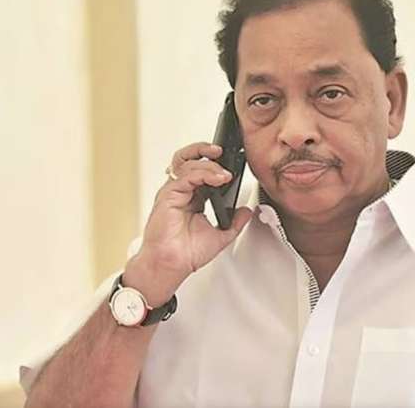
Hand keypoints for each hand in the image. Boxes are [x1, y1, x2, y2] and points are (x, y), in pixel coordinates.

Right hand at [123, 142, 252, 305]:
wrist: (171, 265)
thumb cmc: (186, 254)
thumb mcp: (220, 235)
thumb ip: (235, 222)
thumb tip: (247, 211)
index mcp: (192, 198)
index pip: (201, 170)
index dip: (215, 164)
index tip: (232, 166)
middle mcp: (181, 192)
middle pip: (189, 159)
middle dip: (205, 149)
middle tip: (223, 152)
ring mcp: (173, 192)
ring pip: (187, 163)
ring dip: (208, 163)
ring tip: (224, 171)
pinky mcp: (168, 195)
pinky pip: (185, 175)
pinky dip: (203, 173)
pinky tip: (217, 179)